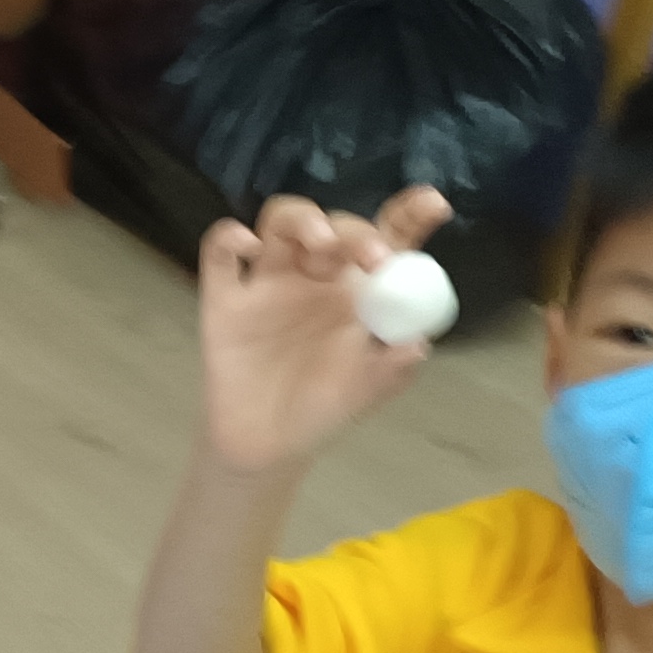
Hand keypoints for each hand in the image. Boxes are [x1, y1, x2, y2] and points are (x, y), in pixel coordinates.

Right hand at [192, 188, 455, 475]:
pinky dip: (230, 238)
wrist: (267, 447)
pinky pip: (219, 253)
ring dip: (304, 219)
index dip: (410, 214)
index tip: (433, 205)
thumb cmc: (322, 408)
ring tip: (321, 243)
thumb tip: (417, 342)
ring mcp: (268, 282)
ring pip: (280, 221)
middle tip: (374, 259)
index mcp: (358, 287)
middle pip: (335, 225)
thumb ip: (394, 366)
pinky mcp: (225, 300)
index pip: (387, 237)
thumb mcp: (368, 390)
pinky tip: (250, 246)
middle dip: (357, 233)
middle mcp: (315, 275)